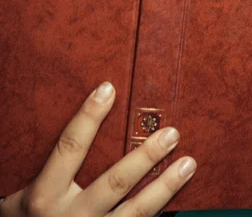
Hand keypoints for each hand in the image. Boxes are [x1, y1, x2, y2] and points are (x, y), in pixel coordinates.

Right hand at [0, 82, 195, 215]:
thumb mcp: (21, 193)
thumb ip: (47, 164)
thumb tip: (83, 116)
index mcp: (44, 197)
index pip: (70, 147)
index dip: (89, 116)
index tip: (108, 88)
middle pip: (114, 183)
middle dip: (146, 156)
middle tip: (172, 132)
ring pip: (135, 213)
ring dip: (165, 187)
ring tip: (188, 164)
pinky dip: (159, 213)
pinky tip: (178, 202)